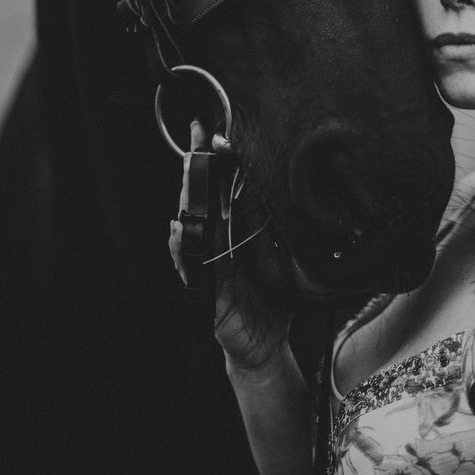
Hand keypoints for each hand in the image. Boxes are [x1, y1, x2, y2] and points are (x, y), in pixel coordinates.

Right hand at [169, 119, 291, 370]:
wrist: (268, 346)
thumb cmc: (274, 298)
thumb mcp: (283, 257)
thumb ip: (280, 229)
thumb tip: (294, 190)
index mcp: (235, 233)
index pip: (222, 189)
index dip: (215, 160)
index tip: (212, 128)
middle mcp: (217, 245)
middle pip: (202, 200)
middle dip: (197, 168)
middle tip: (196, 138)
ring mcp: (207, 266)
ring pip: (191, 227)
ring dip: (188, 200)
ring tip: (187, 175)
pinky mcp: (203, 291)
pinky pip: (189, 266)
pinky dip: (182, 248)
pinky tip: (181, 230)